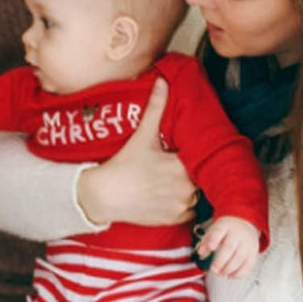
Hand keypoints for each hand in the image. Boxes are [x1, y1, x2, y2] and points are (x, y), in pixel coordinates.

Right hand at [76, 78, 196, 225]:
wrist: (104, 196)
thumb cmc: (123, 166)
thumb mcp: (141, 137)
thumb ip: (155, 109)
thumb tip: (162, 83)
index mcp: (181, 166)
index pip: (198, 158)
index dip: (190, 155)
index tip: (179, 154)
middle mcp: (186, 188)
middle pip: (198, 176)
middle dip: (188, 171)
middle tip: (170, 167)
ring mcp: (181, 205)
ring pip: (195, 194)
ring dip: (186, 189)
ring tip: (168, 182)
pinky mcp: (175, 219)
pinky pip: (189, 211)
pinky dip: (181, 205)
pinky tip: (165, 197)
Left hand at [197, 215, 259, 277]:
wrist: (245, 224)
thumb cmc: (225, 230)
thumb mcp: (213, 230)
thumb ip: (205, 241)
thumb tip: (201, 253)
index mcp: (224, 226)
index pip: (218, 231)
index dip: (214, 240)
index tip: (210, 247)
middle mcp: (237, 234)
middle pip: (229, 247)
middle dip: (221, 261)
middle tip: (214, 270)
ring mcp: (247, 243)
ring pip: (240, 257)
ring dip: (230, 268)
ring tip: (221, 273)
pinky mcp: (253, 252)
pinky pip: (249, 264)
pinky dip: (240, 273)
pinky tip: (232, 276)